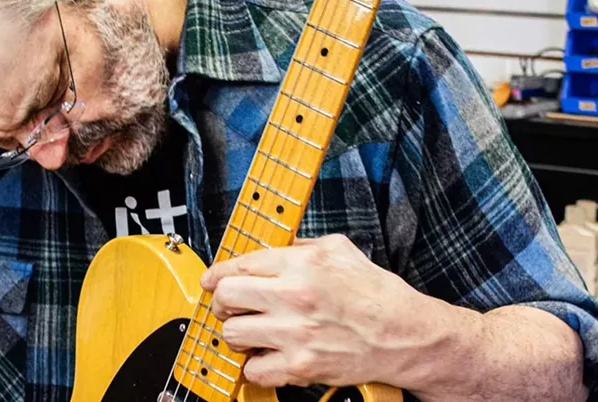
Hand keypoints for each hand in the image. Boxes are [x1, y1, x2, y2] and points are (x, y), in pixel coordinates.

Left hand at [201, 234, 438, 389]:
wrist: (404, 334)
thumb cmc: (374, 293)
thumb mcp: (338, 249)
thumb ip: (299, 245)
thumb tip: (267, 248)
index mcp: (301, 264)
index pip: (238, 265)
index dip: (218, 274)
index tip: (212, 281)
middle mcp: (294, 296)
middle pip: (225, 297)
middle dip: (222, 302)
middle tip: (230, 306)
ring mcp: (295, 334)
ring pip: (232, 334)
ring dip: (237, 334)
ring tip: (253, 332)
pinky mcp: (300, 366)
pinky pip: (253, 370)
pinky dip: (256, 365)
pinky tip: (270, 355)